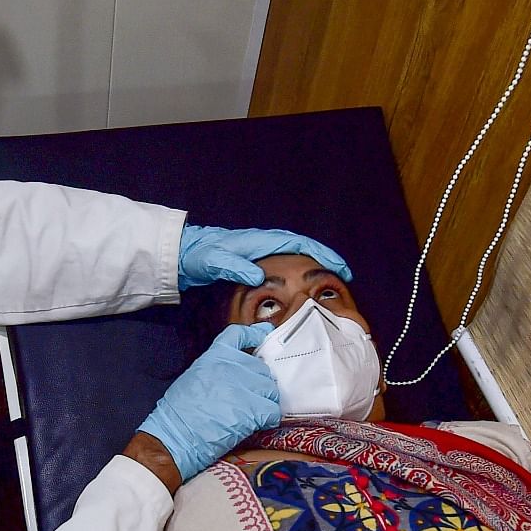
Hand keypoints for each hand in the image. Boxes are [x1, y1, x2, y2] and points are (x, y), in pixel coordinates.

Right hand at [136, 324, 279, 482]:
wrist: (176, 437)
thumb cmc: (178, 414)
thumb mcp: (193, 378)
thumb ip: (216, 369)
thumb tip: (238, 373)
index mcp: (213, 356)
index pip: (238, 334)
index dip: (255, 334)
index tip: (264, 334)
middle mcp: (230, 367)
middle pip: (261, 369)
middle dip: (258, 384)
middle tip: (248, 399)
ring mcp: (243, 387)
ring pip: (270, 390)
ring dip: (264, 402)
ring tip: (250, 414)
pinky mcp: (252, 409)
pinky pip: (273, 411)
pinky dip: (267, 419)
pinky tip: (255, 424)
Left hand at [177, 224, 351, 290]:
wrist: (186, 253)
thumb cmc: (201, 255)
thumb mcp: (216, 262)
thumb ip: (236, 267)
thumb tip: (259, 276)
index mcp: (262, 242)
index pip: (301, 243)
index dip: (323, 254)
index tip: (340, 268)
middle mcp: (265, 244)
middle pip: (304, 249)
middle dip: (326, 260)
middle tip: (344, 278)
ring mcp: (261, 253)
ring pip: (296, 258)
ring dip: (314, 267)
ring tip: (330, 284)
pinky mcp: (256, 263)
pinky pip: (285, 266)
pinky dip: (299, 273)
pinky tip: (303, 288)